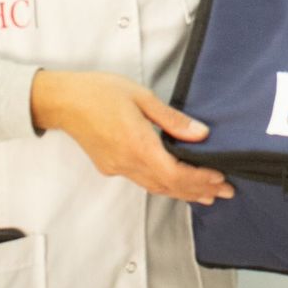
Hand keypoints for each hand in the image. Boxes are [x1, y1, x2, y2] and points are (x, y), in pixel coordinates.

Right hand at [30, 70, 234, 204]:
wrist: (63, 101)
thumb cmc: (99, 92)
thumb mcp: (141, 97)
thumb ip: (173, 119)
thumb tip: (201, 134)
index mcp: (137, 145)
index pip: (175, 173)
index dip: (200, 179)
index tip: (220, 179)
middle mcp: (127, 162)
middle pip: (169, 185)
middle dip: (199, 190)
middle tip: (225, 192)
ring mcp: (117, 167)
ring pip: (155, 187)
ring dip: (183, 192)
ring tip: (207, 194)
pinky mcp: (110, 166)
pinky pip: (142, 181)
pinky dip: (164, 185)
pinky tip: (175, 183)